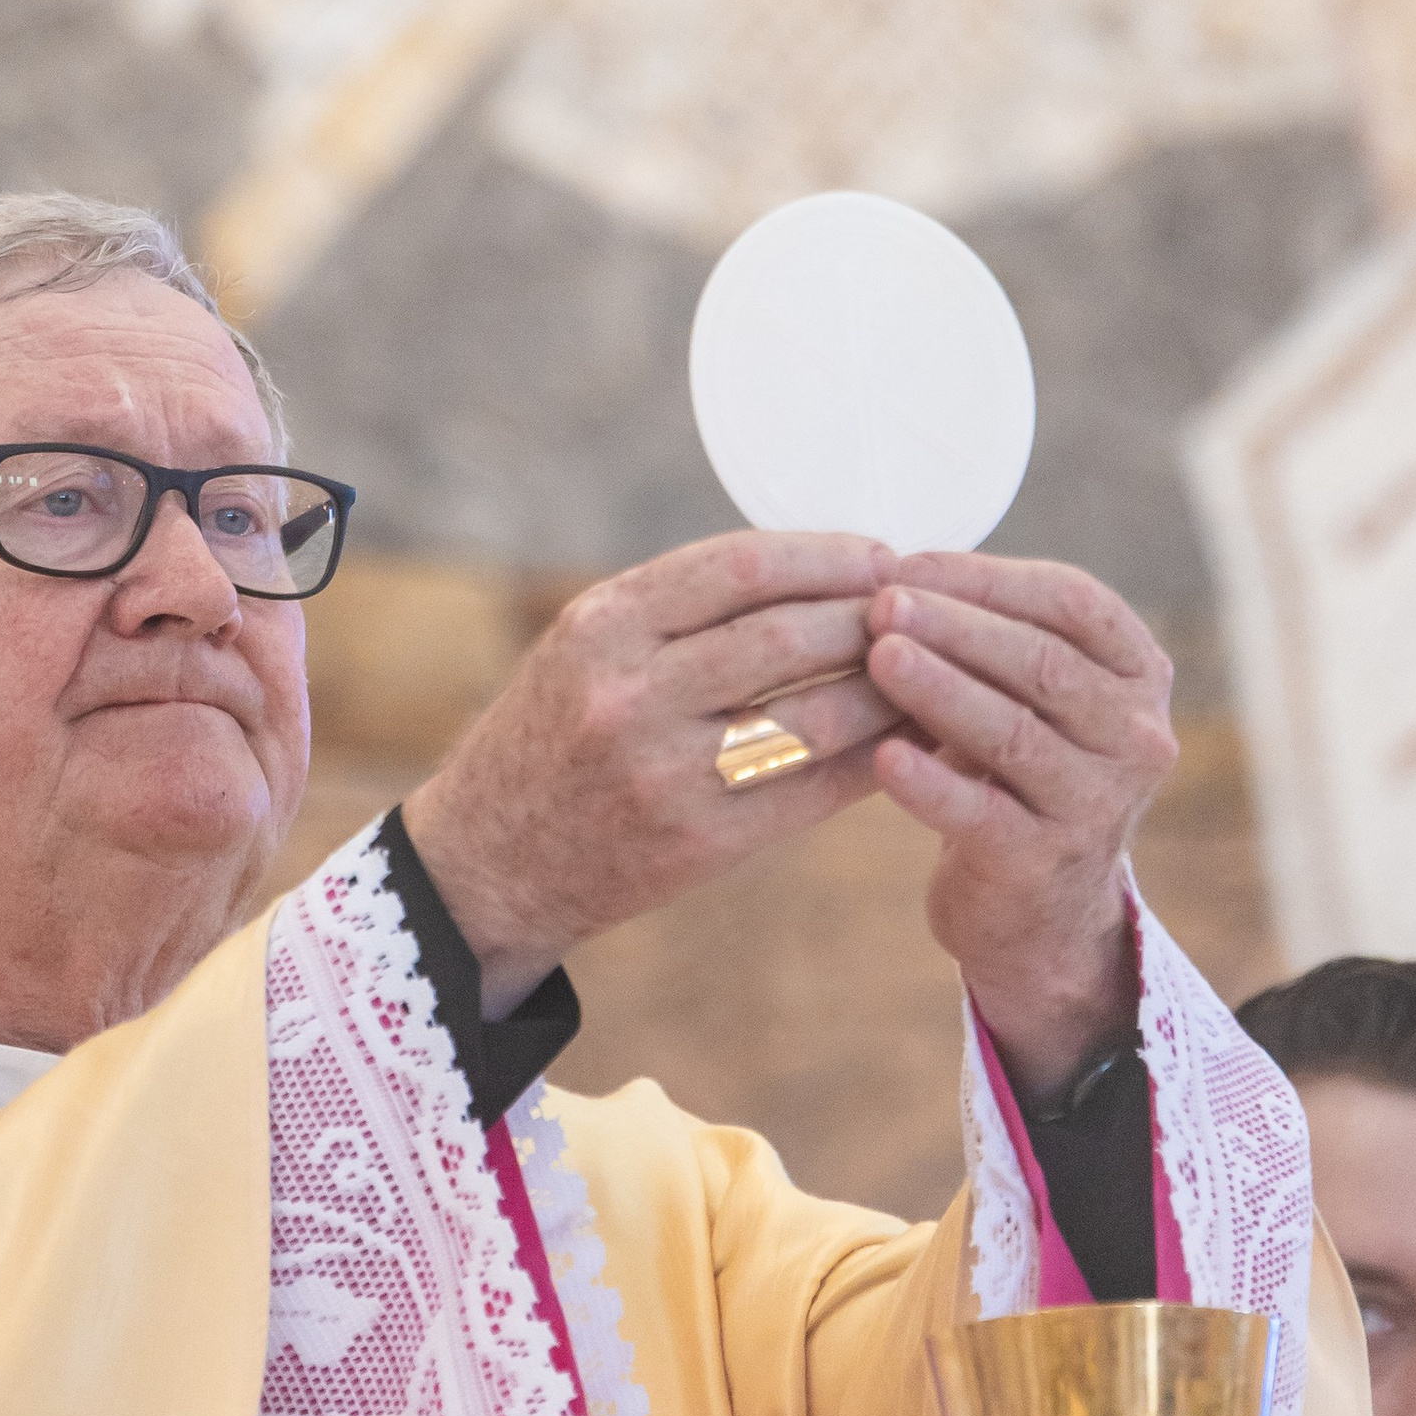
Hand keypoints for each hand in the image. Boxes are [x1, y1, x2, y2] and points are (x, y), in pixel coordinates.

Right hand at [403, 531, 908, 1013]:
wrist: (489, 860)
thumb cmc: (555, 734)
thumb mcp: (588, 646)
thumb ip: (682, 608)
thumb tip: (819, 570)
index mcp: (604, 625)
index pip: (742, 566)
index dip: (828, 556)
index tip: (883, 556)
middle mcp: (628, 693)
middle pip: (787, 636)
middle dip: (870, 618)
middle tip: (920, 612)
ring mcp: (663, 773)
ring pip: (813, 716)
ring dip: (887, 692)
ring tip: (926, 675)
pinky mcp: (697, 842)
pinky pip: (812, 792)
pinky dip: (870, 761)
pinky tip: (902, 743)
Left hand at [861, 552, 1175, 1099]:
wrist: (1037, 907)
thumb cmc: (1016, 770)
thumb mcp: (1031, 694)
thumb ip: (990, 632)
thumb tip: (892, 566)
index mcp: (1137, 673)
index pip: (1073, 602)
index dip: (988, 577)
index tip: (908, 562)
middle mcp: (1135, 735)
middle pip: (1043, 662)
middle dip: (956, 626)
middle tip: (882, 603)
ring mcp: (1098, 802)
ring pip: (1013, 732)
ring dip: (940, 689)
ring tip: (878, 657)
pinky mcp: (1045, 861)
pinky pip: (980, 812)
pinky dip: (930, 783)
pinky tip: (884, 758)